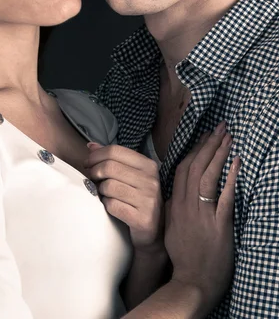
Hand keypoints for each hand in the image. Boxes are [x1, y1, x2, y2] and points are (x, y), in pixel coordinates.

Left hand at [85, 143, 163, 250]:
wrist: (153, 232)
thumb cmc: (137, 199)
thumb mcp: (129, 175)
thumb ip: (112, 159)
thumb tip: (90, 145)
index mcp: (148, 165)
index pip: (115, 151)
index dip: (96, 156)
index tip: (88, 163)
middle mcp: (151, 181)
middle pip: (110, 167)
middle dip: (94, 172)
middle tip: (92, 179)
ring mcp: (148, 200)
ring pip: (109, 186)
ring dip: (100, 191)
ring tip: (104, 194)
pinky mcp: (142, 219)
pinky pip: (112, 205)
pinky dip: (106, 206)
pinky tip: (111, 207)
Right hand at [165, 121, 239, 312]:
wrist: (191, 282)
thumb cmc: (183, 257)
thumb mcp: (172, 227)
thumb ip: (174, 207)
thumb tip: (176, 191)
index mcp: (176, 204)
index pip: (183, 169)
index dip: (195, 149)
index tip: (204, 135)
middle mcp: (187, 205)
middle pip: (195, 166)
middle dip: (208, 144)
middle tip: (220, 127)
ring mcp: (202, 214)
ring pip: (207, 176)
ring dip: (218, 154)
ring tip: (228, 137)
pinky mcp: (218, 225)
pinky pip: (224, 197)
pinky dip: (230, 178)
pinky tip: (236, 163)